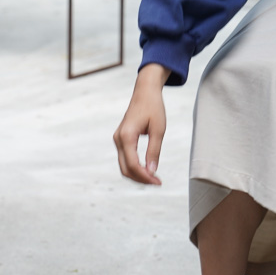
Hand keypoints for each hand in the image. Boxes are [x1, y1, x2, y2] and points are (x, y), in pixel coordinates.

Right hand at [113, 64, 170, 184]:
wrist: (144, 92)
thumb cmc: (153, 107)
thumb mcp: (158, 129)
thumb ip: (154, 151)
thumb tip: (152, 171)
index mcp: (127, 136)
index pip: (133, 165)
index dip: (145, 177)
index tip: (158, 181)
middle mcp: (118, 140)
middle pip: (126, 169)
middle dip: (141, 179)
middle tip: (157, 182)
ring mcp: (117, 140)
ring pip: (124, 166)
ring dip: (137, 175)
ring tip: (153, 178)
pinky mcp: (120, 140)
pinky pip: (125, 159)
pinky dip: (134, 167)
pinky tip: (146, 169)